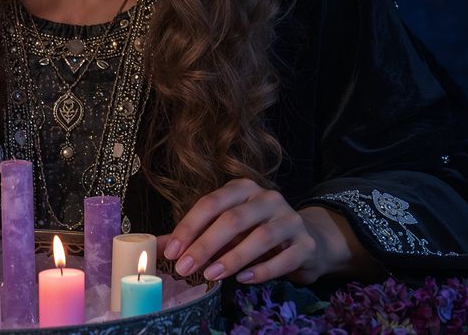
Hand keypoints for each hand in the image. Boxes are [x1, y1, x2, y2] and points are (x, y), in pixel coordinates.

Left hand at [159, 178, 328, 285]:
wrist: (307, 241)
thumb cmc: (256, 233)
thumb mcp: (225, 229)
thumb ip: (195, 234)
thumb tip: (160, 245)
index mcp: (242, 188)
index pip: (210, 203)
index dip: (189, 227)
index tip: (172, 252)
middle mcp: (267, 197)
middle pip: (232, 219)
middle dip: (205, 245)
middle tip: (185, 269)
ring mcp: (290, 218)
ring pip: (260, 236)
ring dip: (233, 258)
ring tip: (211, 275)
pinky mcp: (306, 243)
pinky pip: (284, 258)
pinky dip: (263, 269)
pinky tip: (244, 279)